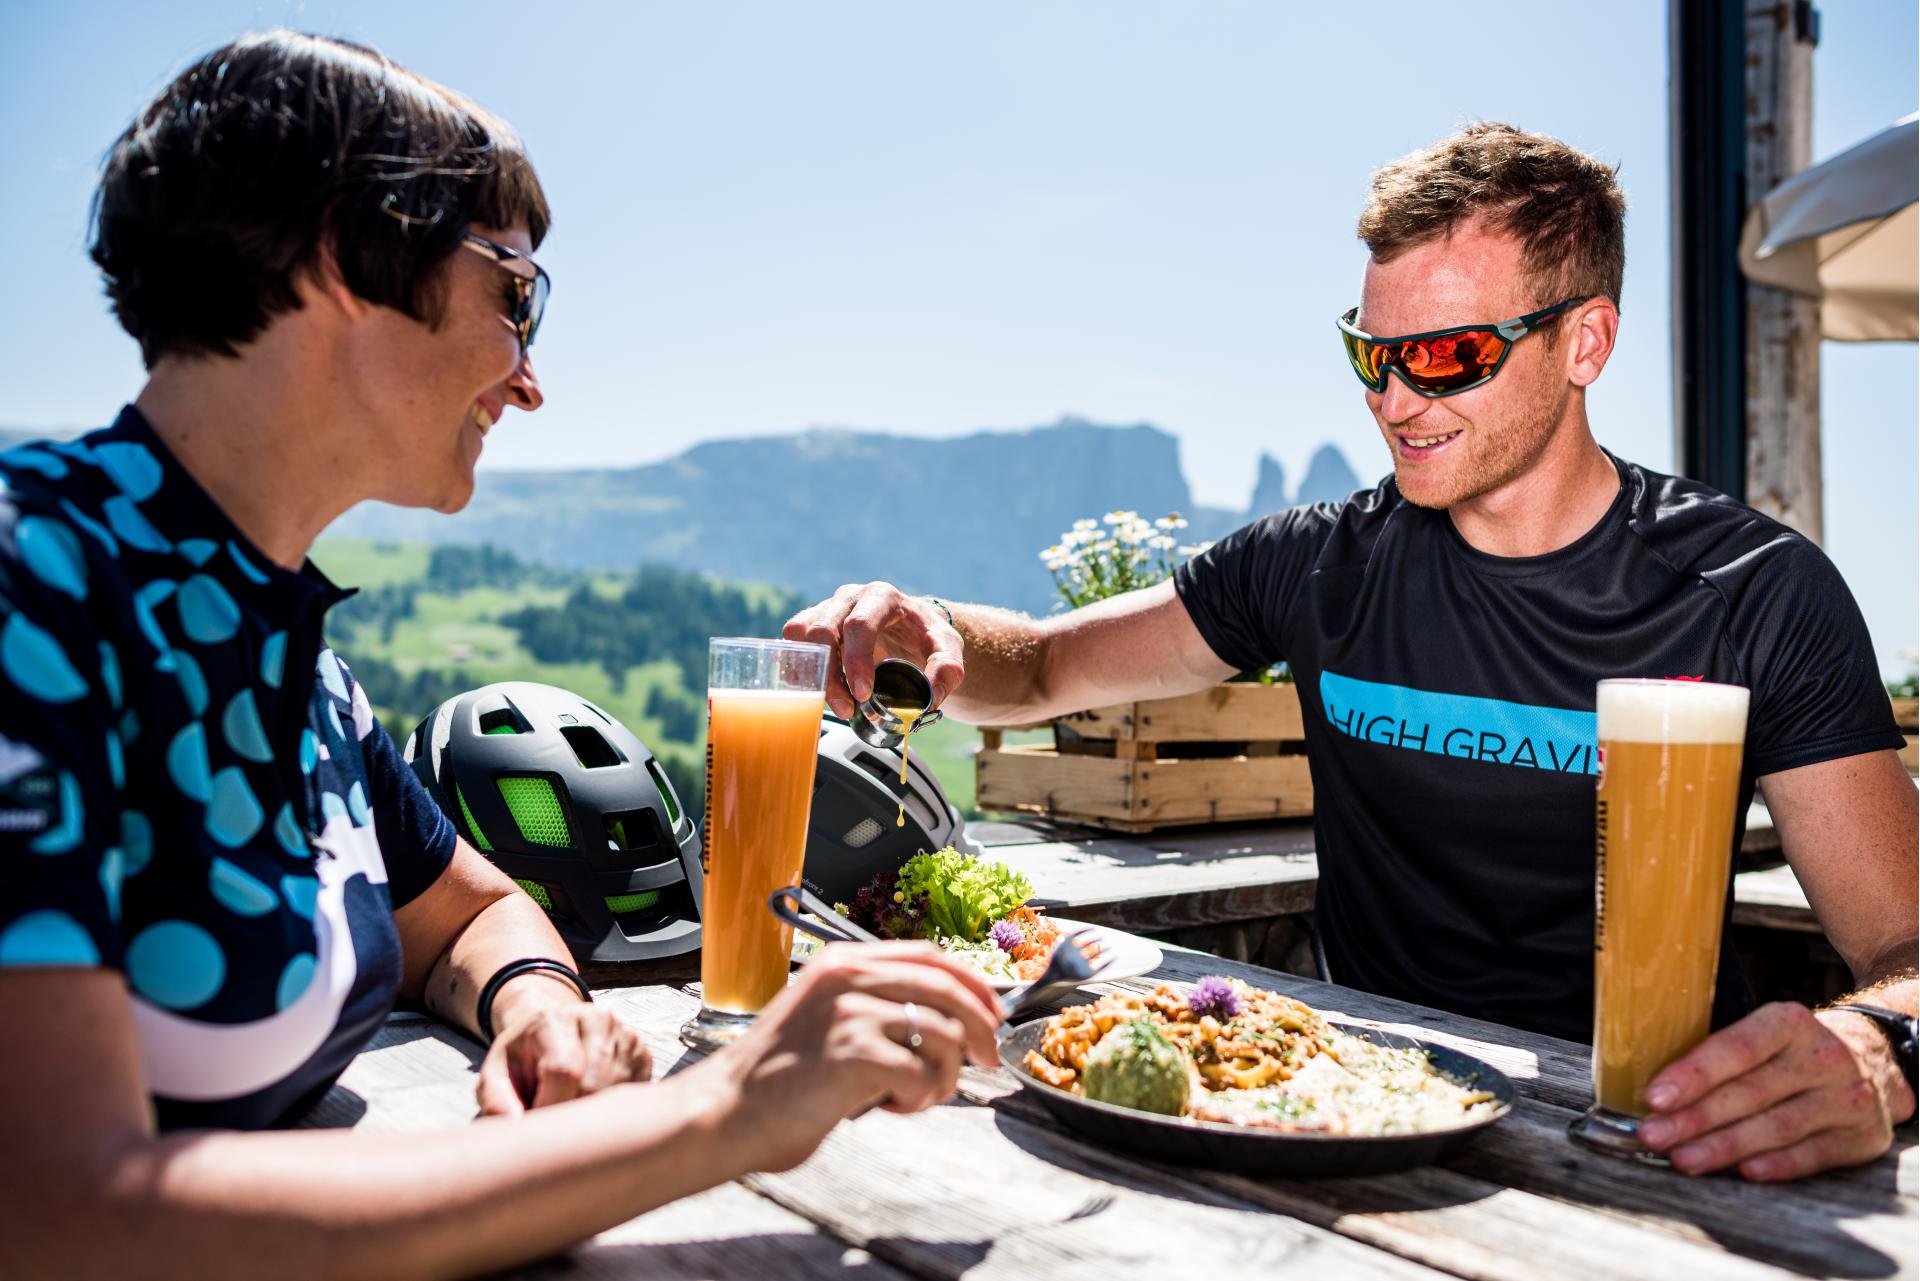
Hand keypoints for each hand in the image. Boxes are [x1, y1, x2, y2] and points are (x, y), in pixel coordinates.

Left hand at [476, 1000, 652, 1115]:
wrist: (552, 1030)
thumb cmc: (523, 1058)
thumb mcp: (496, 1073)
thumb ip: (496, 1100)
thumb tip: (516, 1124)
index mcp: (555, 1019)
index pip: (563, 1071)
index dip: (550, 1107)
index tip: (536, 1129)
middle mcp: (597, 1019)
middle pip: (593, 1086)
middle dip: (571, 1118)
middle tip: (553, 1131)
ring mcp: (626, 1034)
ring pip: (616, 1094)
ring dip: (592, 1118)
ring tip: (569, 1112)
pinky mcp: (643, 1054)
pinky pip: (633, 1095)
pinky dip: (612, 1111)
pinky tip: (591, 1106)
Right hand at [706, 942, 1001, 1171]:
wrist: (725, 1111)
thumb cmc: (774, 1078)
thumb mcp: (824, 1018)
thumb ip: (872, 1007)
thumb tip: (945, 1023)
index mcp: (843, 962)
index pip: (929, 955)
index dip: (972, 983)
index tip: (993, 1012)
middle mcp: (849, 977)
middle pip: (947, 989)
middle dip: (981, 1027)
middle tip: (987, 1060)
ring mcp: (852, 1012)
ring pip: (944, 1035)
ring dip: (944, 1076)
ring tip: (916, 1096)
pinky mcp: (855, 1052)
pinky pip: (923, 1075)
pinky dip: (919, 1098)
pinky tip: (892, 1106)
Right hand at [784, 583, 963, 719]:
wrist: (910, 626)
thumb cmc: (925, 636)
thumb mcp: (947, 648)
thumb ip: (947, 669)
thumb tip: (930, 697)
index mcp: (882, 598)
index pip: (860, 624)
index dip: (857, 660)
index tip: (864, 693)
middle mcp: (850, 597)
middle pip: (825, 629)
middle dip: (832, 675)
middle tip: (848, 708)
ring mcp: (828, 608)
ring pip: (802, 633)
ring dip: (813, 674)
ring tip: (835, 703)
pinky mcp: (813, 623)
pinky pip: (792, 640)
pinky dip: (798, 667)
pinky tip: (817, 690)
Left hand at [1637, 1001, 1915, 1179]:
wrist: (1872, 1062)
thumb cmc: (1791, 1052)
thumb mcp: (1763, 1034)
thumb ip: (1718, 1053)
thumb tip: (1652, 1091)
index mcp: (1788, 1023)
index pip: (1736, 1049)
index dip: (1693, 1075)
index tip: (1655, 1098)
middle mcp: (1822, 1057)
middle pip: (1750, 1093)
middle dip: (1695, 1118)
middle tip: (1654, 1135)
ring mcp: (1845, 1097)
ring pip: (1777, 1127)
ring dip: (1725, 1147)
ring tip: (1684, 1158)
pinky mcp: (1860, 1136)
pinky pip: (1812, 1154)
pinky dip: (1776, 1165)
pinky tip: (1743, 1172)